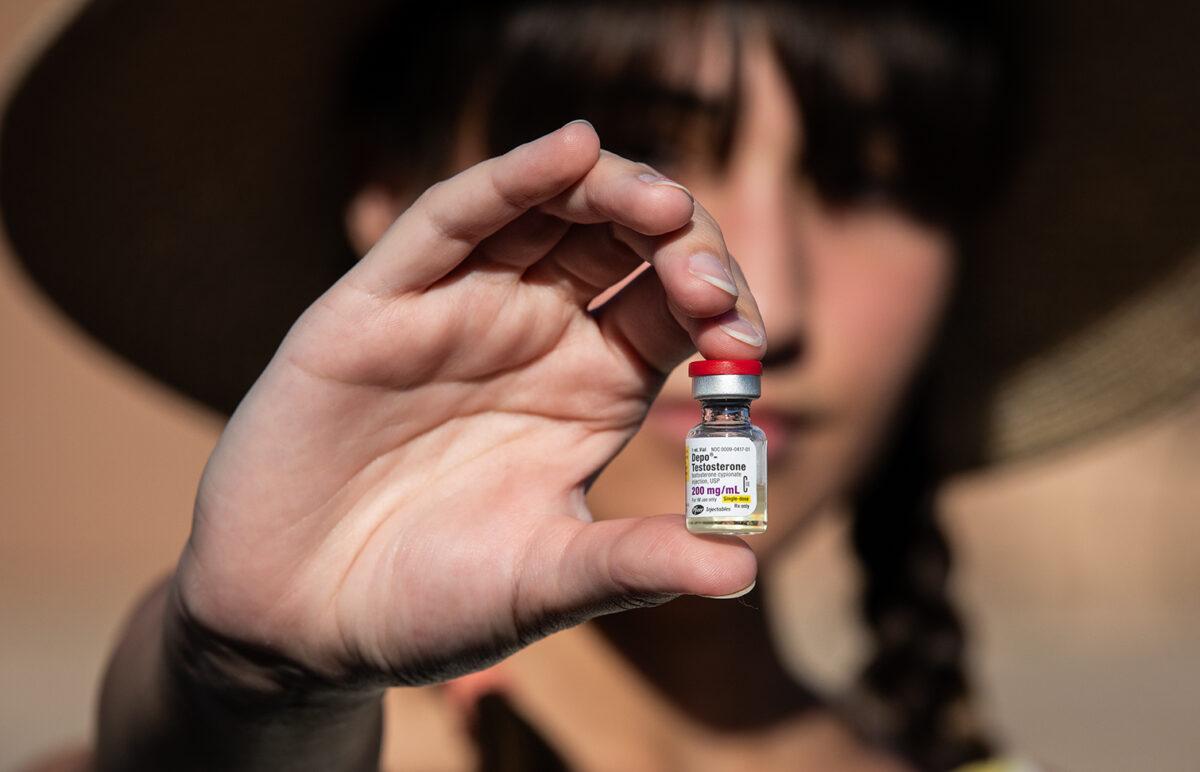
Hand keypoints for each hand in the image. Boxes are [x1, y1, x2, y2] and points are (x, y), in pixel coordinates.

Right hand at [176, 120, 764, 687]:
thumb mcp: (549, 582)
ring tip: (661, 204)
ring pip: (545, 209)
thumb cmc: (431, 600)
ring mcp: (460, 306)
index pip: (673, 305)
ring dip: (610, 190)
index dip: (716, 304)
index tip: (745, 340)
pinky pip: (450, 221)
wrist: (303, 619)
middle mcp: (535, 332)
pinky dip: (510, 180)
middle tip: (706, 282)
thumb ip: (639, 563)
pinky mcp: (380, 302)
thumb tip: (745, 572)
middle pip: (623, 241)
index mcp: (592, 385)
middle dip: (677, 240)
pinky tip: (571, 149)